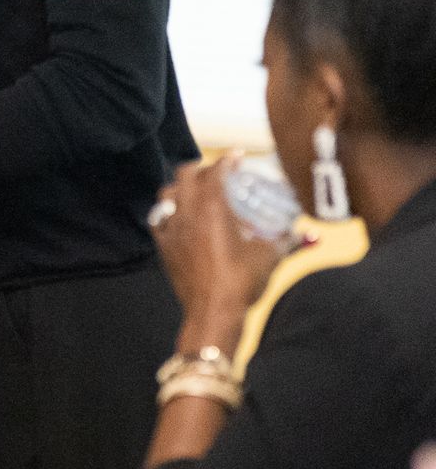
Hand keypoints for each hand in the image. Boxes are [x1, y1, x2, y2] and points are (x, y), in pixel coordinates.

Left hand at [152, 158, 283, 346]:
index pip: (217, 170)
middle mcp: (187, 212)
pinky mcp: (163, 245)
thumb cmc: (242, 282)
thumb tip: (311, 235)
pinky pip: (158, 218)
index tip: (237, 156)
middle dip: (202, 168)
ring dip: (181, 186)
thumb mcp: (271, 257)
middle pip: (186, 174)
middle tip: (218, 172)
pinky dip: (168, 211)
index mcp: (212, 207)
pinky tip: (179, 217)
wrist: (213, 312)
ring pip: (168, 193)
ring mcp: (171, 228)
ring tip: (196, 190)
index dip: (228, 159)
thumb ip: (291, 241)